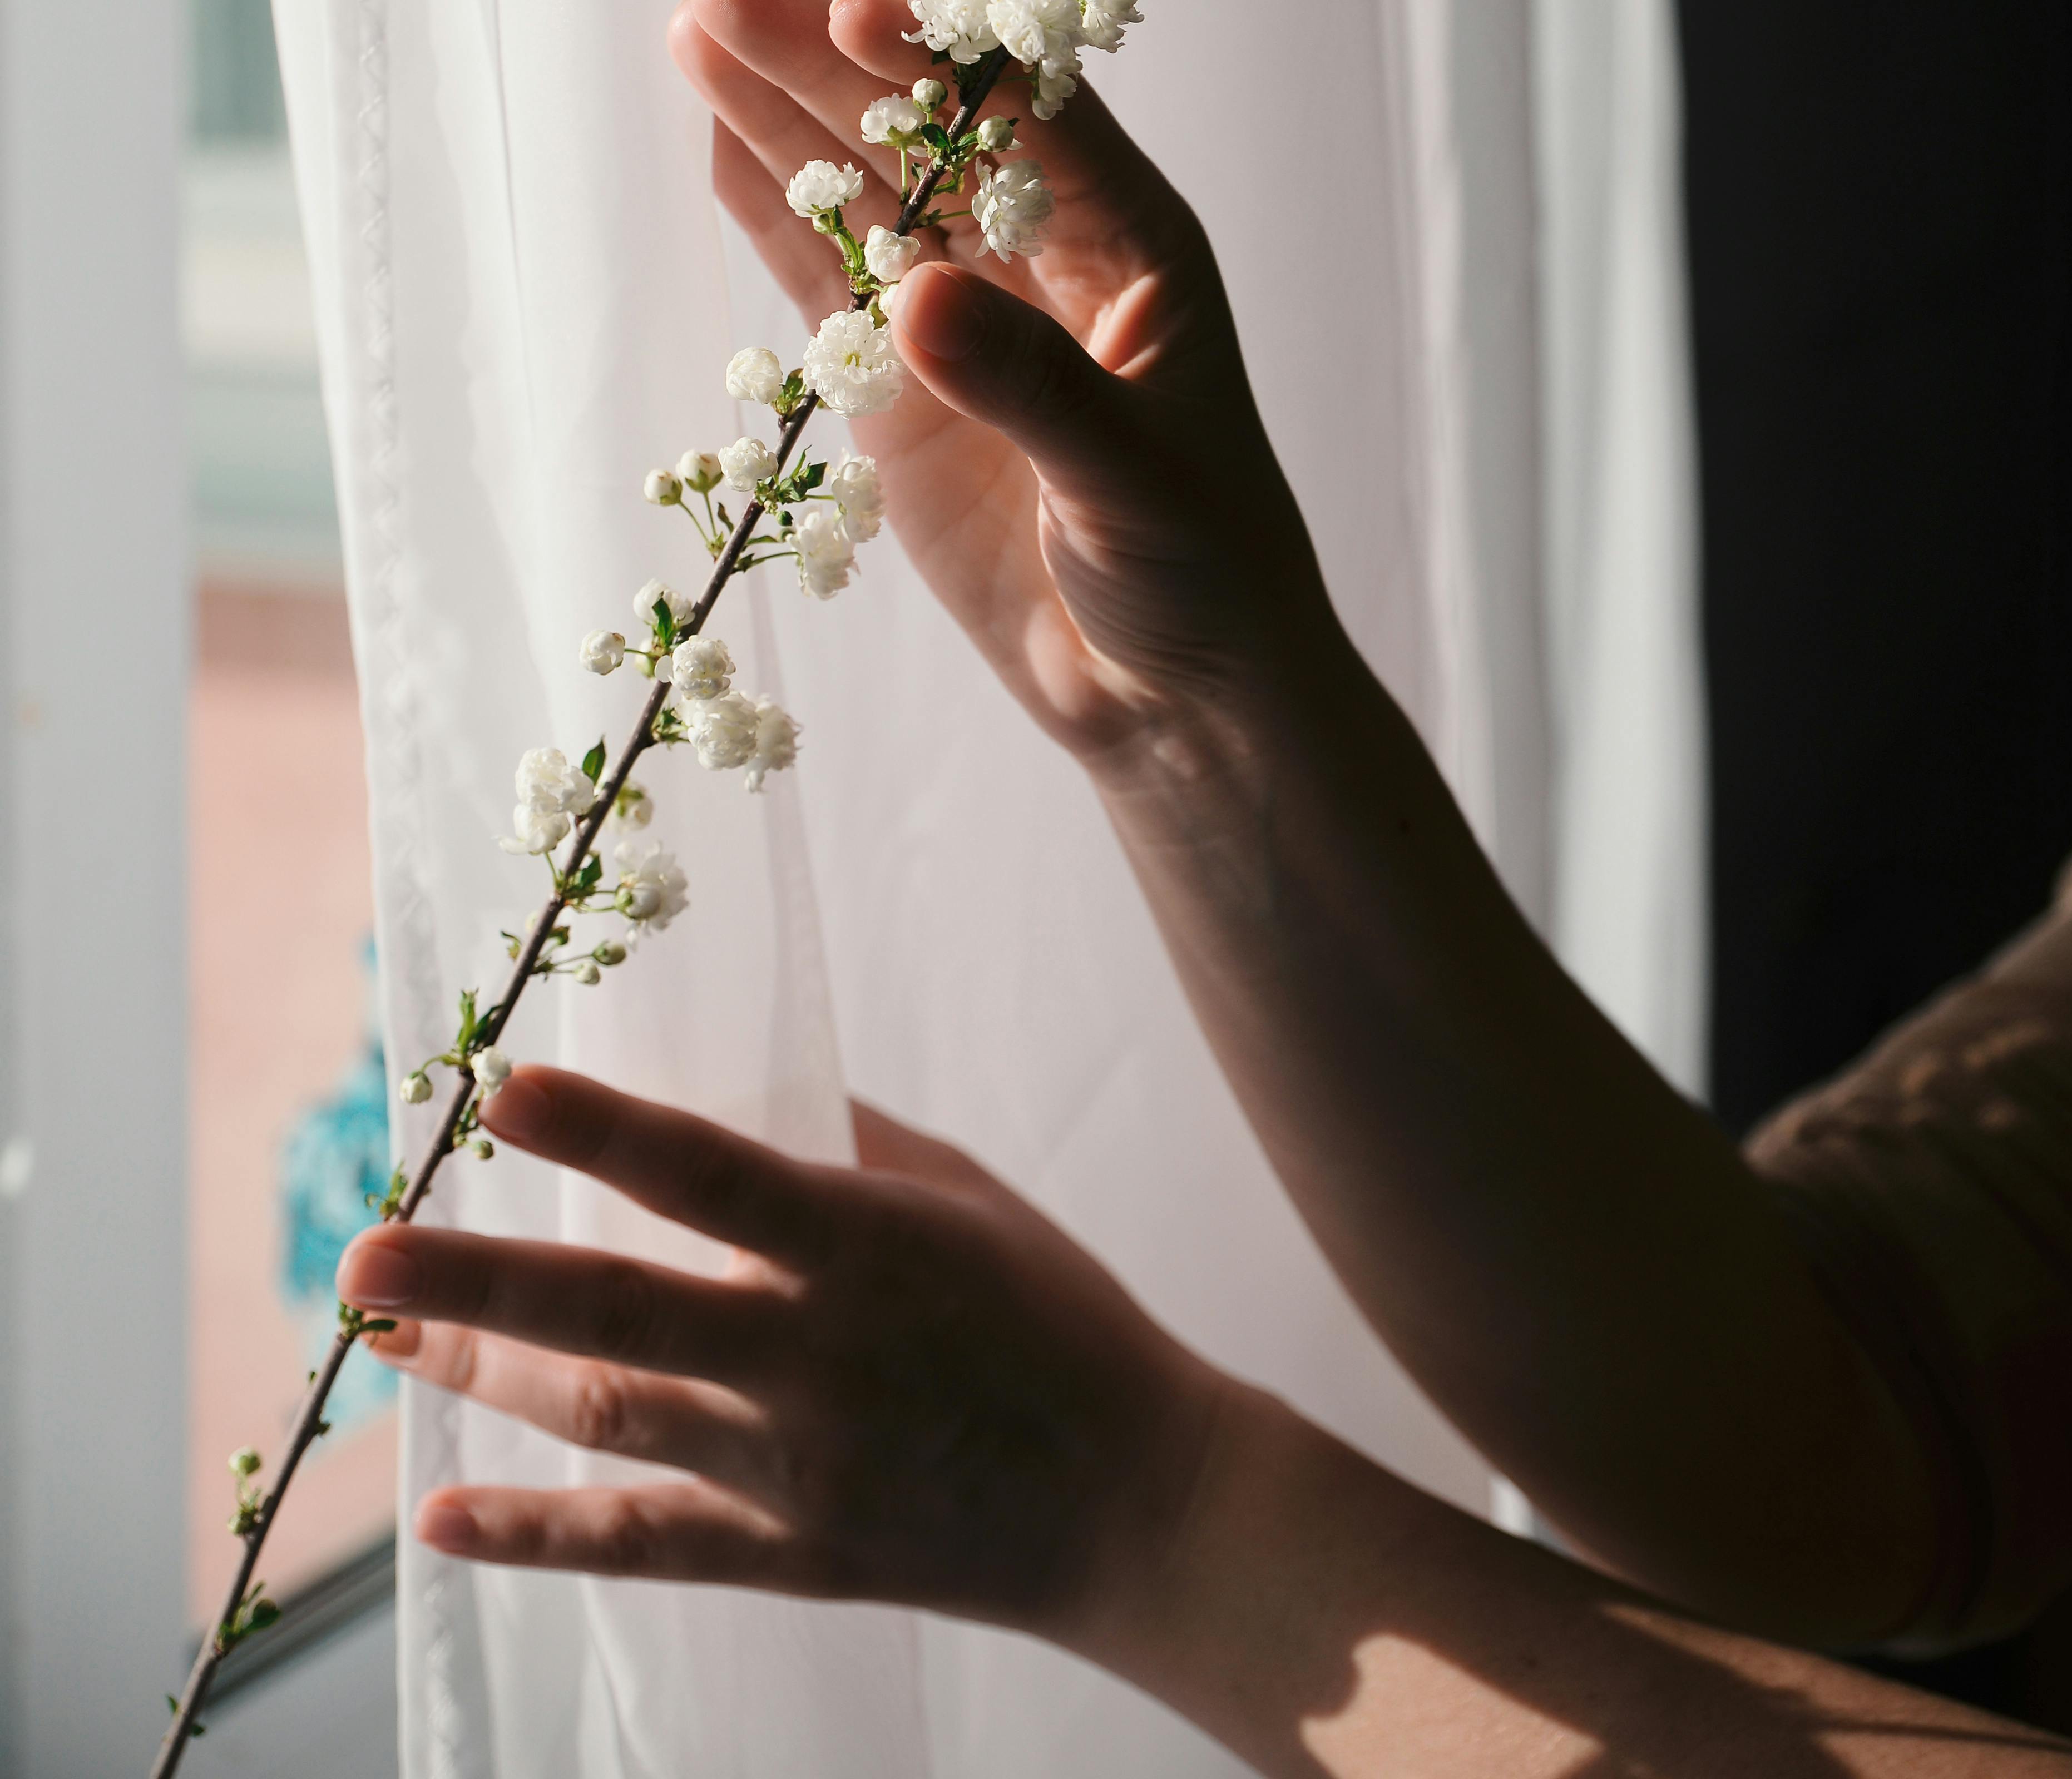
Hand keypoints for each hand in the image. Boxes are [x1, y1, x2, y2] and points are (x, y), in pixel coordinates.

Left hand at [339, 1066, 1220, 1643]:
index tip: (503, 1090)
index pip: (715, 1177)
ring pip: (613, 1419)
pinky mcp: (793, 1555)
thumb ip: (847, 1145)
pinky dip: (538, 1536)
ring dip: (489, 1378)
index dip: (606, 1130)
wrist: (1140, 1504)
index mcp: (871, 1246)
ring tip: (386, 1338)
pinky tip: (445, 1519)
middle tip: (362, 1254)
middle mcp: (820, 1359)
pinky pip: (645, 1544)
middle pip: (624, 1312)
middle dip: (485, 1280)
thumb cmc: (1055, 1320)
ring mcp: (799, 1469)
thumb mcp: (967, 1198)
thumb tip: (737, 1083)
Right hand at [669, 0, 1343, 755]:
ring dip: (779, 111)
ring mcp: (962, 315)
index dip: (941, 62)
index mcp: (1131, 243)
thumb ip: (1032, 389)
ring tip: (695, 26)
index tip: (854, 15)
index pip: (1030, 120)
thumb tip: (913, 299)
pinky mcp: (899, 387)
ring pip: (860, 189)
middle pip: (920, 132)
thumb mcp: (1135, 481)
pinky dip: (772, 212)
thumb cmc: (1204, 568)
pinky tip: (717, 137)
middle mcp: (1042, 254)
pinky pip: (825, 280)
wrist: (1175, 694)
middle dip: (825, 60)